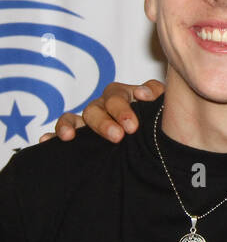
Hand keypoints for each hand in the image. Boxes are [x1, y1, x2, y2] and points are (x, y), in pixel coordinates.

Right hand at [40, 80, 164, 143]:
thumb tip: (146, 95)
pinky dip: (54, 134)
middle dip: (110, 118)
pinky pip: (64, 130)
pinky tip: (47, 141)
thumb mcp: (164, 109)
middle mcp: (107, 105)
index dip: (130, 98)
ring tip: (70, 136)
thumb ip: (158, 98)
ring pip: (81, 116)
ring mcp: (92, 118)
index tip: (142, 100)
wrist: (158, 148)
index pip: (123, 93)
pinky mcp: (79, 133)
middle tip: (122, 133)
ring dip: (74, 124)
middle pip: (101, 105)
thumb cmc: (164, 123)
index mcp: (128, 96)